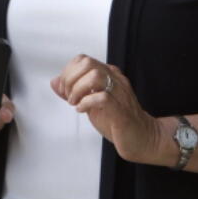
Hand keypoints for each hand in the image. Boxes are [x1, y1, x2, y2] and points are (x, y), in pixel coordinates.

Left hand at [51, 54, 167, 165]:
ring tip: (75, 103)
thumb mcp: (90, 103)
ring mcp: (120, 94)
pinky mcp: (121, 110)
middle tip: (69, 96)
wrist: (142, 139)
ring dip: (78, 89)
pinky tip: (82, 110)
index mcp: (108, 75)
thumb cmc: (117, 121)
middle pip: (88, 63)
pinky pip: (102, 97)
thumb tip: (55, 82)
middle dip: (71, 79)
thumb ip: (73, 91)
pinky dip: (86, 103)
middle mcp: (115, 80)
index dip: (68, 72)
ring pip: (95, 76)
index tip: (64, 90)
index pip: (83, 59)